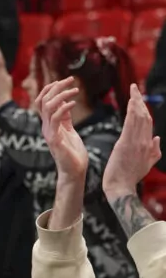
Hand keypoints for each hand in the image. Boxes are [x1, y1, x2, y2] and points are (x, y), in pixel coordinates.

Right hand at [36, 77, 87, 181]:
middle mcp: (46, 127)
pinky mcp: (54, 138)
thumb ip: (65, 118)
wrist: (74, 172)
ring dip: (61, 94)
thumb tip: (66, 103)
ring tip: (75, 90)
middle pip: (43, 100)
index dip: (51, 88)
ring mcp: (49, 133)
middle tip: (71, 79)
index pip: (42, 101)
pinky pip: (55, 118)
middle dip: (56, 86)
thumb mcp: (69, 130)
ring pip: (47, 106)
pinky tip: (74, 103)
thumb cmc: (73, 153)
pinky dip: (64, 107)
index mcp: (49, 124)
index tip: (65, 81)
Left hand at [103, 83, 161, 199]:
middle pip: (145, 116)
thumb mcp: (147, 165)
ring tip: (133, 89)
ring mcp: (135, 142)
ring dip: (136, 101)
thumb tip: (157, 138)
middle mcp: (144, 141)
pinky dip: (131, 111)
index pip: (148, 122)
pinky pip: (130, 123)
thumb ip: (154, 151)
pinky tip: (130, 101)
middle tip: (135, 88)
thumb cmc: (130, 178)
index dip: (144, 109)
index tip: (139, 99)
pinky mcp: (125, 144)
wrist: (121, 189)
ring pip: (139, 117)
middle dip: (140, 100)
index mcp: (148, 145)